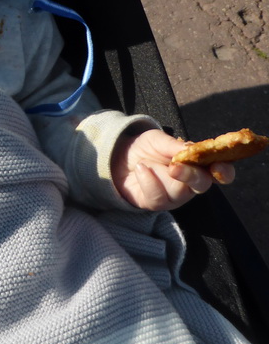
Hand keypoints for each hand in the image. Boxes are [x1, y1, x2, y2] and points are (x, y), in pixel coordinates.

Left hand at [111, 127, 234, 210]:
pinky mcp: (157, 203)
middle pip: (202, 185)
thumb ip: (175, 145)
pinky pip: (158, 198)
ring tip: (145, 163)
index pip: (220, 171)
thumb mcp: (158, 139)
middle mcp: (190, 183)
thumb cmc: (145, 148)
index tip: (219, 167)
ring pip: (180, 193)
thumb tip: (192, 149)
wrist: (118, 157)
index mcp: (198, 164)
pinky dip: (147, 181)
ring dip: (164, 178)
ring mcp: (175, 196)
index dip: (224, 171)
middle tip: (175, 167)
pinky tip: (140, 169)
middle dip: (191, 175)